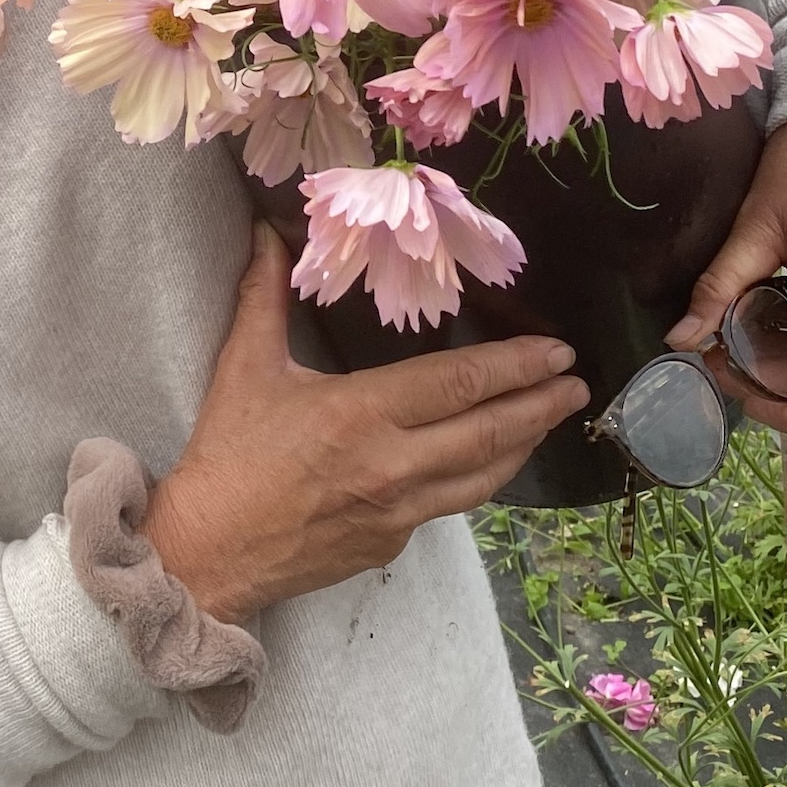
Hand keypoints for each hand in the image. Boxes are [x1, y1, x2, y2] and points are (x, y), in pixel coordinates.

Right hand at [141, 223, 588, 624]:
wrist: (207, 554)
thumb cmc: (226, 456)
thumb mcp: (244, 367)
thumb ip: (265, 296)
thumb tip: (270, 232)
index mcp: (362, 414)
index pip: (458, 385)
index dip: (513, 366)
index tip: (557, 352)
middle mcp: (394, 465)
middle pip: (489, 432)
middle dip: (540, 405)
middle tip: (578, 383)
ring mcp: (399, 511)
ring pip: (483, 478)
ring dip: (523, 445)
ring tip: (552, 419)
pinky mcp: (392, 544)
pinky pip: (449, 505)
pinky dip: (478, 478)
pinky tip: (487, 462)